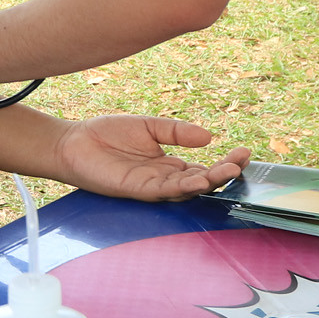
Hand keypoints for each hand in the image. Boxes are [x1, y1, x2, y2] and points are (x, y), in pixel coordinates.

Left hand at [53, 114, 249, 200]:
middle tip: (242, 163)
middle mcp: (165, 179)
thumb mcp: (148, 126)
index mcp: (170, 165)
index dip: (226, 163)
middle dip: (224, 174)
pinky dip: (183, 187)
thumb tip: (208, 136)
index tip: (245, 152)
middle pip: (202, 182)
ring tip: (229, 171)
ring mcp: (153, 187)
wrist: (73, 143)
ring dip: (209, 182)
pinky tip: (198, 181)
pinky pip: (165, 191)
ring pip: (188, 190)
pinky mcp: (138, 190)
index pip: (205, 168)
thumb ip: (176, 131)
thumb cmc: (107, 135)